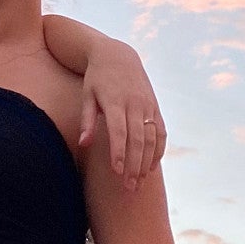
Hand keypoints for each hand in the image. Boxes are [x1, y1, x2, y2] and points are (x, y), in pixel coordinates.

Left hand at [78, 42, 165, 190]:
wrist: (118, 55)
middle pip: (138, 140)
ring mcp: (148, 106)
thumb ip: (86, 120)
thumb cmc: (97, 78)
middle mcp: (134, 104)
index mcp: (115, 101)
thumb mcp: (87, 95)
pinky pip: (161, 132)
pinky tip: (152, 167)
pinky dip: (159, 150)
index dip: (118, 153)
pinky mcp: (155, 107)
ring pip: (152, 138)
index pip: (119, 132)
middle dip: (134, 165)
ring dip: (147, 162)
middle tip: (129, 187)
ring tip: (140, 182)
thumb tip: (83, 144)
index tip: (116, 173)